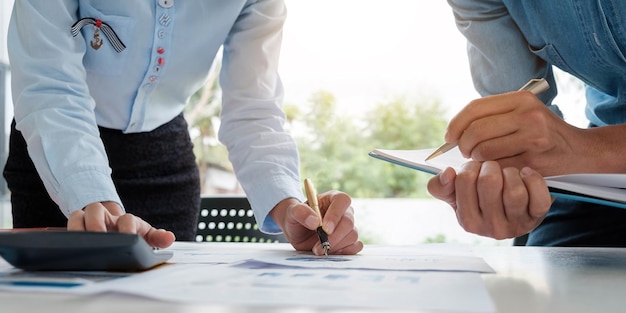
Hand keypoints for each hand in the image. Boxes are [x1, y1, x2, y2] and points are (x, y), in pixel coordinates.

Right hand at [67, 201, 175, 247]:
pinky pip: (65, 226)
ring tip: (77, 242)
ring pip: (77, 215)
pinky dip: (63, 233)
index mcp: (125, 220)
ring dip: (76, 227)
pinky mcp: (76, 228)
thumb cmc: (131, 232)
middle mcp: (106, 217)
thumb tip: (170, 238)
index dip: (127, 228)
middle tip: (98, 238)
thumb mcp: (146, 235)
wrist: (114, 227)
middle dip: (95, 224)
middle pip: (96, 210)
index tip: (128, 238)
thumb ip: (157, 237)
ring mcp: (89, 221)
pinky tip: (62, 246)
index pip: (126, 219)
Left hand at [270, 192, 362, 254]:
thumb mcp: (292, 212)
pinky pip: (356, 246)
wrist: (297, 232)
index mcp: (333, 198)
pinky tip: (331, 251)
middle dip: (334, 237)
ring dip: (335, 246)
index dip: (335, 214)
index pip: (342, 201)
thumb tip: (314, 222)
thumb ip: (300, 212)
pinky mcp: (350, 240)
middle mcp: (344, 211)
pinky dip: (345, 251)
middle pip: (348, 222)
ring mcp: (349, 226)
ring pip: (352, 235)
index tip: (325, 229)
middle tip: (318, 246)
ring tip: (319, 249)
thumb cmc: (296, 218)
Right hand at [427, 161, 551, 238]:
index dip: (470, 167)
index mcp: (468, 221)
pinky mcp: (537, 217)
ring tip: (507, 173)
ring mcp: (516, 224)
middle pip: (489, 182)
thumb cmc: (481, 201)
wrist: (511, 214)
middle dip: (490, 166)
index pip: (464, 180)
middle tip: (491, 167)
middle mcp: (491, 227)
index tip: (474, 169)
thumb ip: (441, 186)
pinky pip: (538, 196)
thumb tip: (447, 173)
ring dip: (510, 173)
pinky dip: (533, 179)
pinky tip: (525, 174)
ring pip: (514, 190)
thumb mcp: (456, 196)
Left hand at [445, 91, 583, 175]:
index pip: (474, 108)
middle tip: (465, 152)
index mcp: (520, 98)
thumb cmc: (542, 132)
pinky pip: (497, 167)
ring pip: (484, 151)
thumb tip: (454, 132)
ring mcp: (533, 137)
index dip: (456, 124)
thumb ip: (492, 116)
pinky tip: (495, 169)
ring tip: (482, 160)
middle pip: (475, 130)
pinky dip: (490, 170)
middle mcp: (528, 114)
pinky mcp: (535, 160)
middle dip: (463, 145)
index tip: (449, 137)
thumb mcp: (522, 113)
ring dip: (476, 160)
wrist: (579, 150)